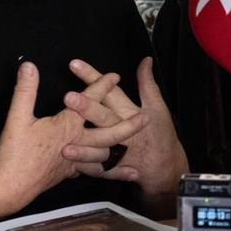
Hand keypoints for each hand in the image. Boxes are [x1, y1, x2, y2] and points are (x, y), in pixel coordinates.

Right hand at [0, 61, 148, 207]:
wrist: (11, 186)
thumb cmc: (15, 153)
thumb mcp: (17, 118)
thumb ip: (26, 90)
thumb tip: (30, 66)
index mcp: (67, 126)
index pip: (88, 102)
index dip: (101, 86)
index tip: (115, 76)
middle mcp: (76, 143)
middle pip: (108, 133)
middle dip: (127, 125)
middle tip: (145, 119)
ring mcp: (75, 160)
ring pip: (104, 154)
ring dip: (120, 148)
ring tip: (135, 144)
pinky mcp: (69, 172)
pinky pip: (94, 171)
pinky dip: (110, 171)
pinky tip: (119, 170)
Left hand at [61, 57, 188, 207]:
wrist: (166, 167)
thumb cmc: (160, 133)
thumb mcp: (157, 106)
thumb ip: (148, 83)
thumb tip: (145, 61)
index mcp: (132, 113)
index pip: (111, 91)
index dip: (94, 78)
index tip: (75, 65)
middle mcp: (124, 131)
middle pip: (104, 117)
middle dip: (87, 108)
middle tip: (68, 98)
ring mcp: (120, 152)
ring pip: (100, 148)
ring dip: (83, 148)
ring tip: (64, 144)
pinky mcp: (115, 168)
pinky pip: (99, 170)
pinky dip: (86, 169)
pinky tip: (69, 166)